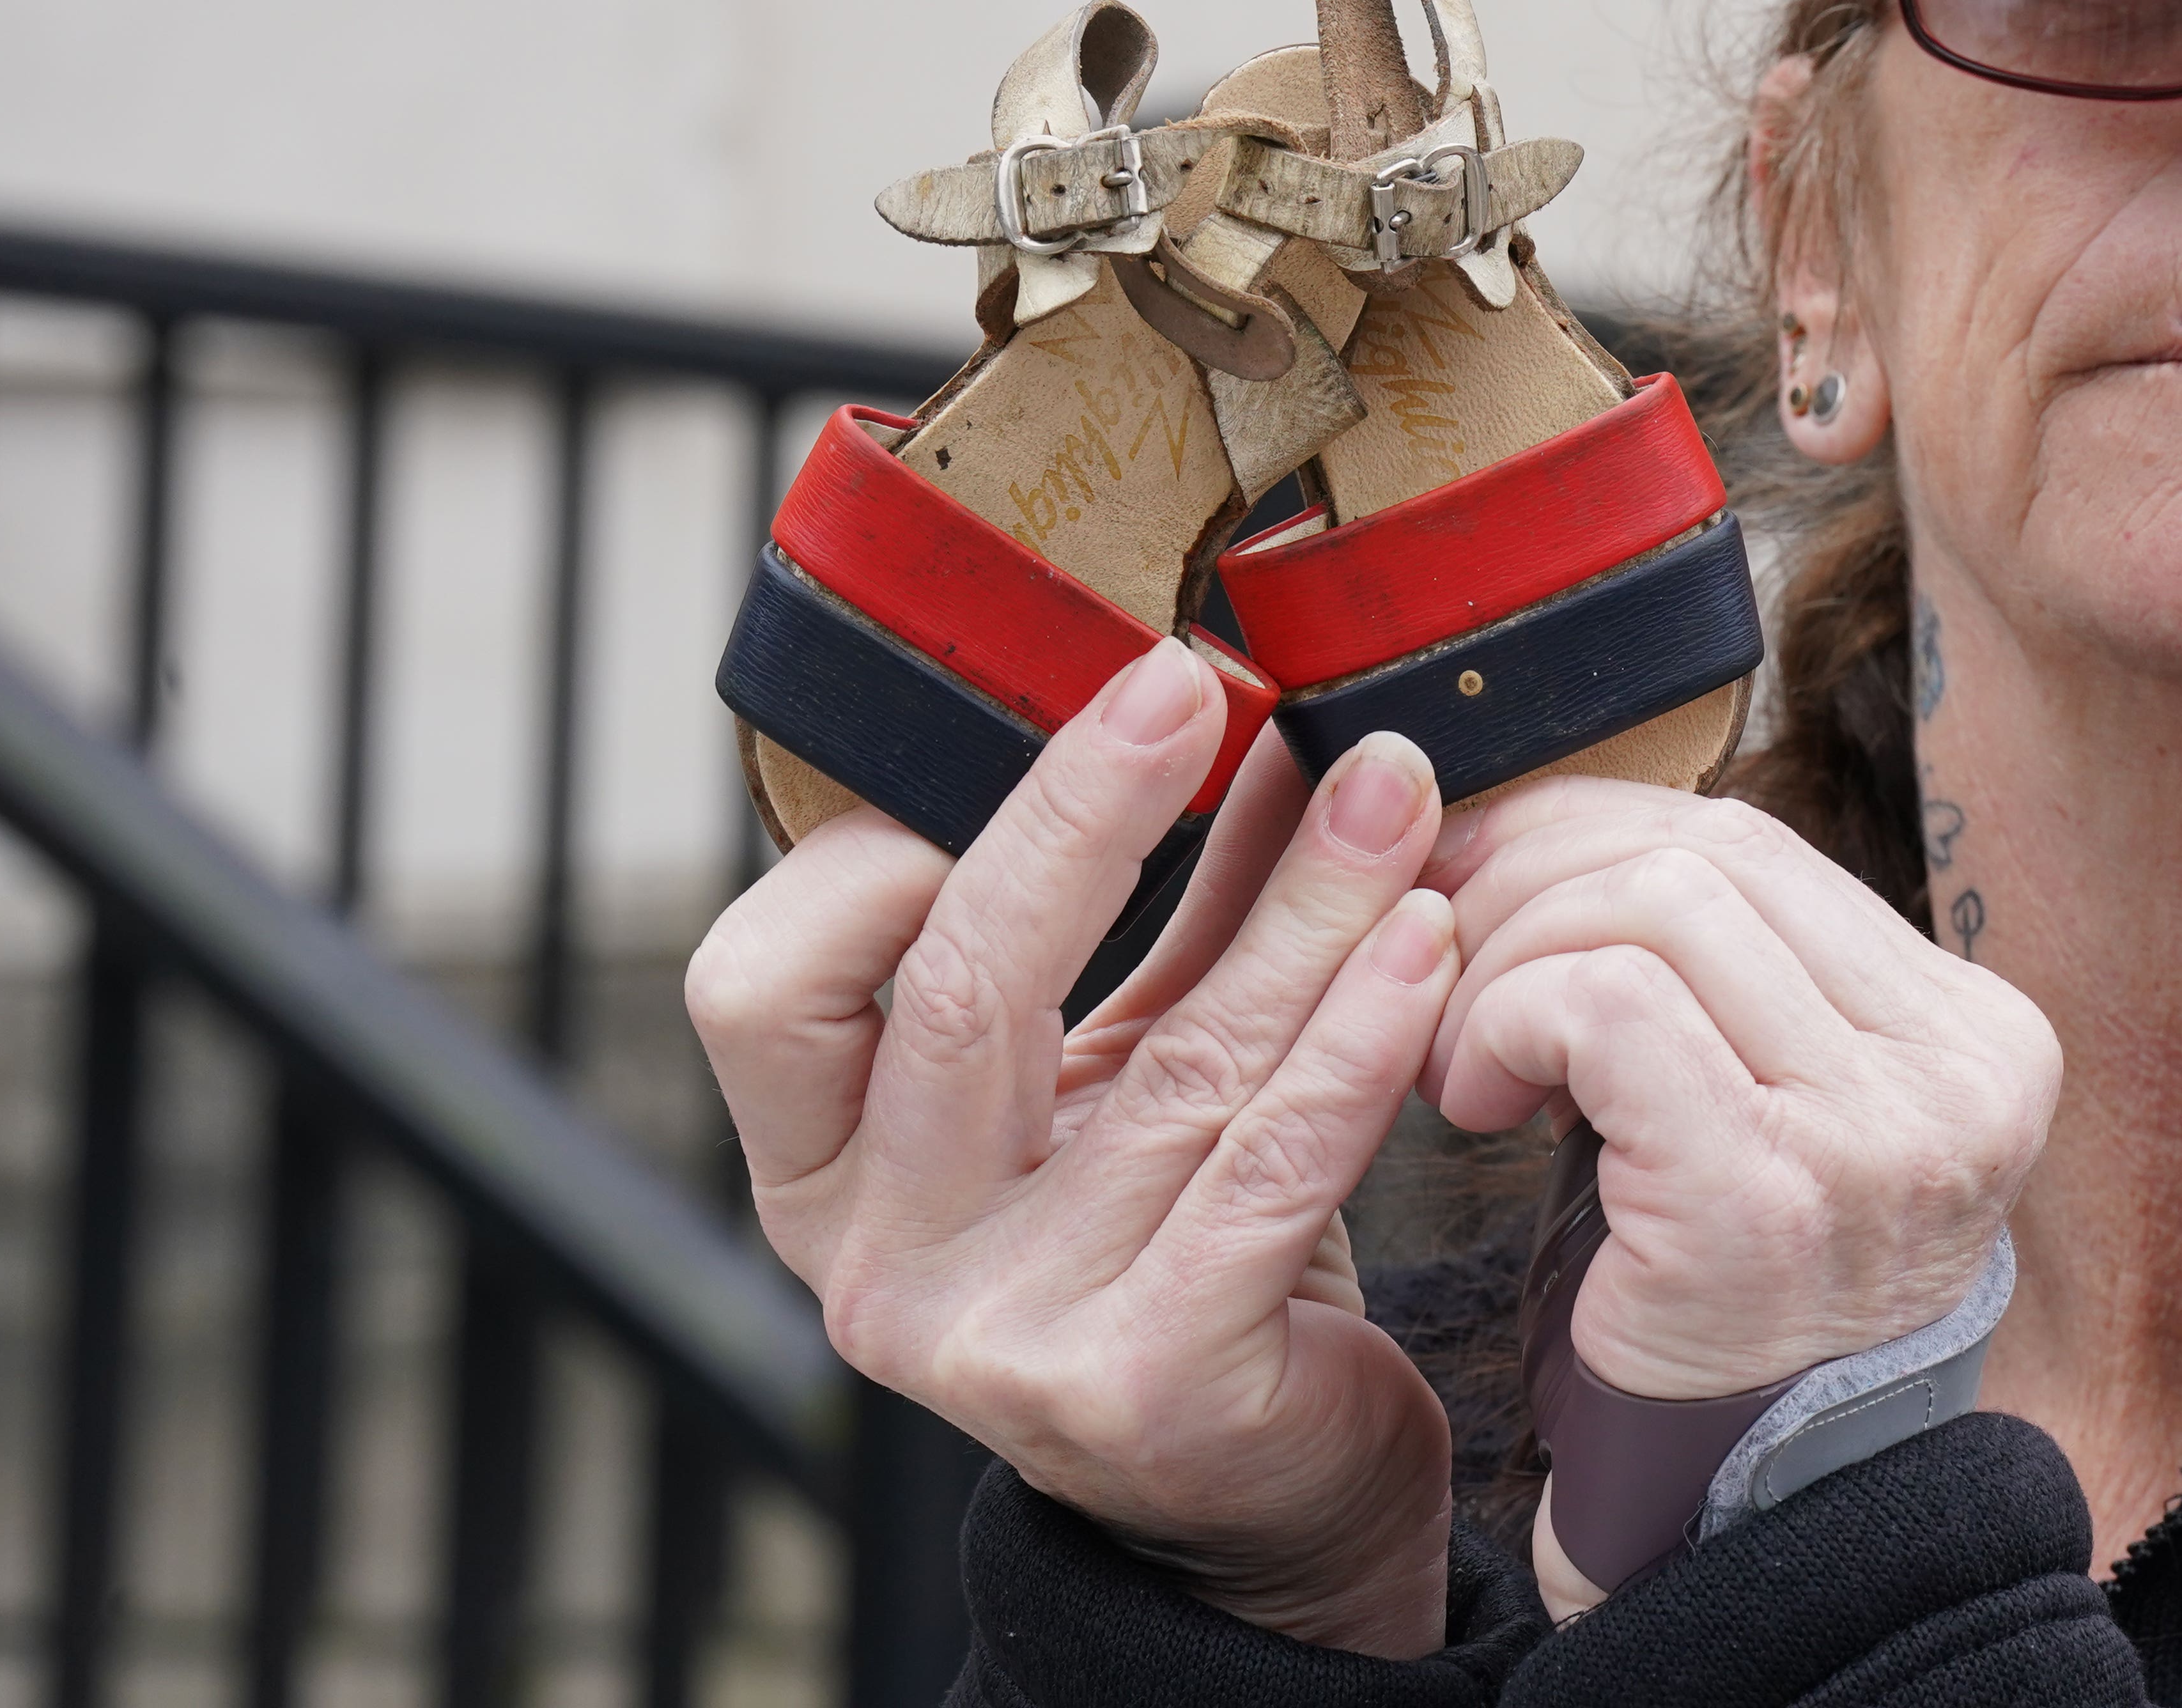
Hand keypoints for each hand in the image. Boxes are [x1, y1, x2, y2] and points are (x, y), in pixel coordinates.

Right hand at [685, 643, 1465, 1656]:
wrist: (1271, 1496)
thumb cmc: (1187, 1244)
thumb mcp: (1133, 1067)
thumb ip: (1172, 906)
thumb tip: (1235, 697)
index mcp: (829, 1175)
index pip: (757, 988)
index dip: (868, 852)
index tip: (1010, 742)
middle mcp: (882, 1266)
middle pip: (960, 992)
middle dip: (1084, 813)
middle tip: (1187, 685)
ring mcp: (1006, 1341)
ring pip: (1169, 1064)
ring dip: (1300, 901)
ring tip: (1388, 785)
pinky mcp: (1153, 1385)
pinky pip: (1272, 1166)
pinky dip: (1360, 1035)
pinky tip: (1425, 938)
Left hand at [1419, 780, 2062, 1611]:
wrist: (1726, 1510)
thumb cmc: (1723, 1292)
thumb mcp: (1768, 1095)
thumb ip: (1720, 961)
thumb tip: (1552, 805)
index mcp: (1977, 1033)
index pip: (1759, 845)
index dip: (1593, 833)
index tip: (1485, 876)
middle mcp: (1965, 1076)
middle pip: (1708, 854)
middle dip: (1538, 878)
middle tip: (1442, 955)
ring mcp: (1883, 1138)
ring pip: (1653, 907)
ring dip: (1510, 958)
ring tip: (1463, 1054)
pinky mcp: (1770, 1198)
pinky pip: (1604, 1005)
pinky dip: (1507, 1020)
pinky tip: (1477, 1100)